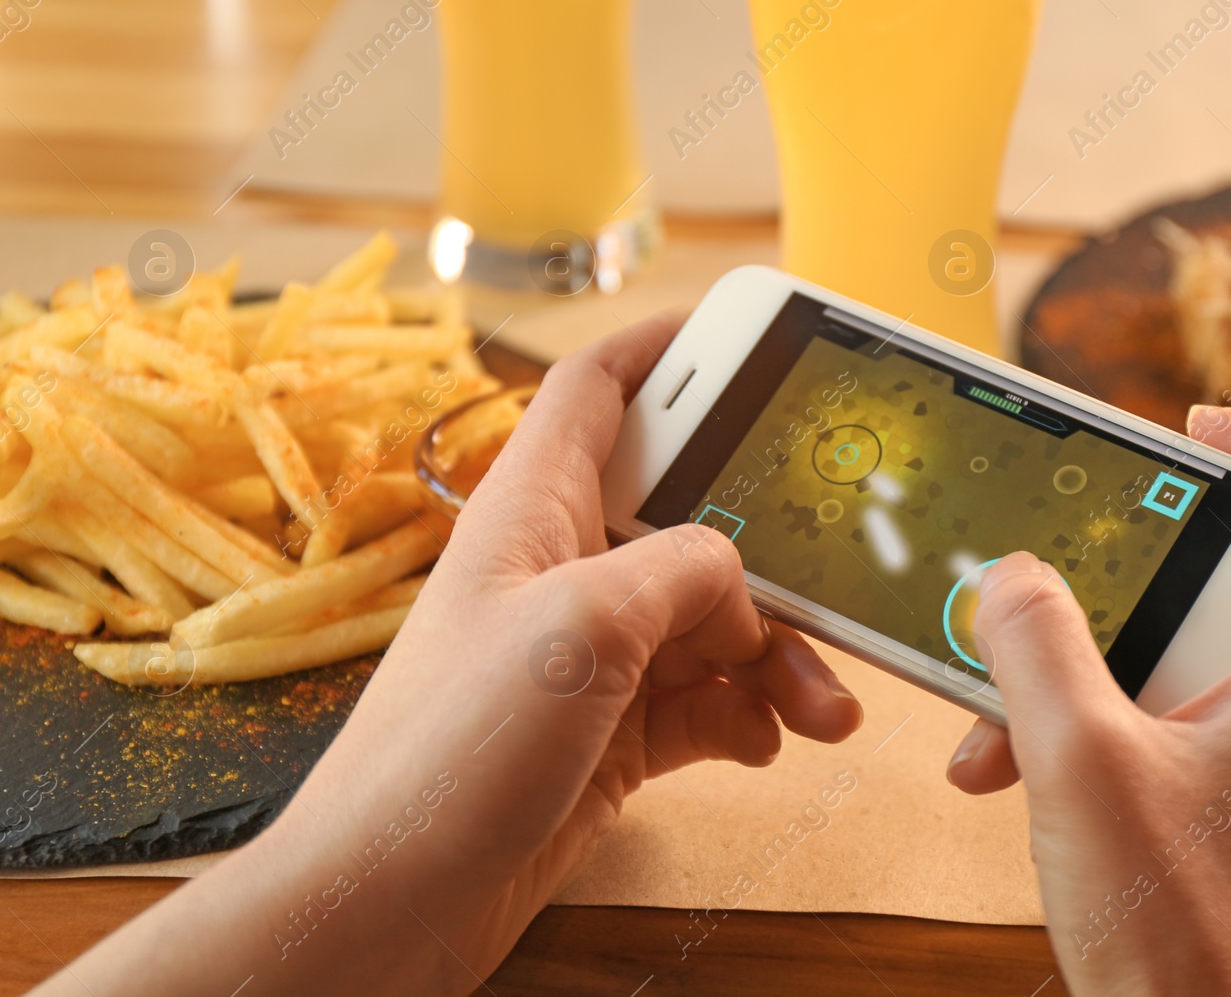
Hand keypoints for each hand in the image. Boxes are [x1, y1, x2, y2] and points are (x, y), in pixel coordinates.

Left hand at [41, 314, 861, 996]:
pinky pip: (704, 699)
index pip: (598, 389)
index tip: (742, 330)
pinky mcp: (609, 729)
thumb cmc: (448, 753)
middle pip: (690, 516)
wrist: (394, 900)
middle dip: (770, 549)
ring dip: (778, 658)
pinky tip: (766, 742)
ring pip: (712, 622)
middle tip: (836, 570)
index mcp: (535, 510)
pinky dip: (747, 715)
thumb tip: (739, 591)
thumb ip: (681, 574)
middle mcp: (564, 570)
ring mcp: (589, 654)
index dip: (666, 344)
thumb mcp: (580, 627)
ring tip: (821, 709)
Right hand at [944, 408, 1230, 995]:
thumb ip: (1037, 647)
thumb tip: (1011, 578)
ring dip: (1082, 664)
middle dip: (1129, 573)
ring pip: (1181, 656)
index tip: (1204, 429)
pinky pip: (1160, 720)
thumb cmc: (1186, 934)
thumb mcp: (1082, 762)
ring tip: (998, 707)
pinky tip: (1008, 767)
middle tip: (1063, 565)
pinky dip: (1088, 725)